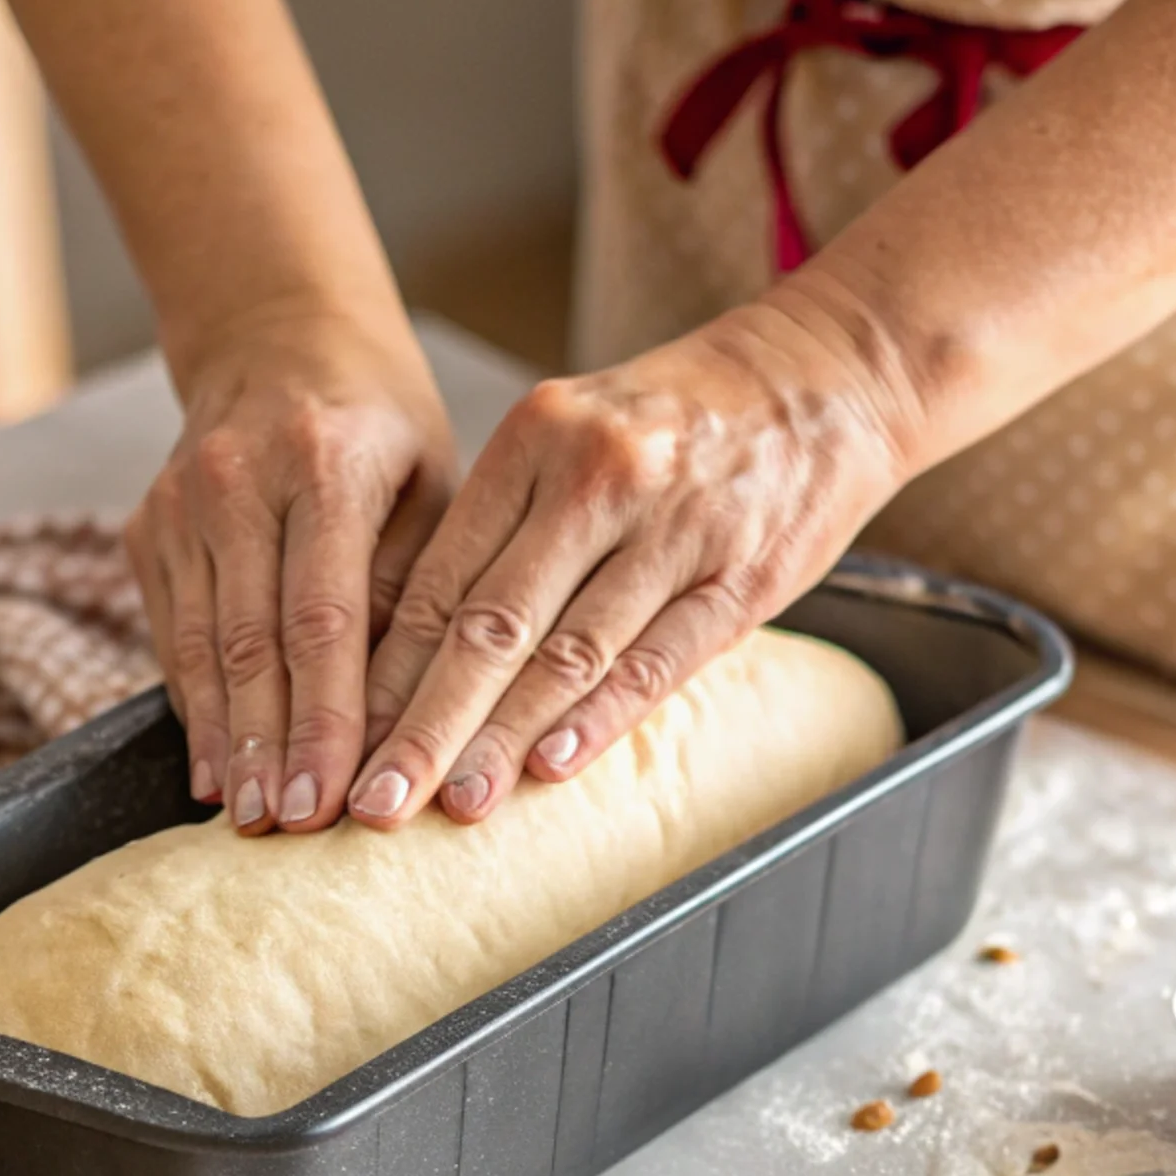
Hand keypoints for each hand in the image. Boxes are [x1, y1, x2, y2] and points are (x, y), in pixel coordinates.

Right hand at [126, 316, 455, 831]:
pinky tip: (217, 765)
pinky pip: (170, 634)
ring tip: (248, 817)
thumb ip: (418, 585)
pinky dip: (194, 704)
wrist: (277, 336)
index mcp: (323, 464)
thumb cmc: (381, 424)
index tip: (334, 795)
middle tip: (286, 829)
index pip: (322, 617)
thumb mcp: (431, 481)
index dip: (324, 717)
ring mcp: (179, 504)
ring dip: (225, 740)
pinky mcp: (146, 528)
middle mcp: (236, 481)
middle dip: (270, 746)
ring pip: (197, 646)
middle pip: (249, 642)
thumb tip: (402, 711)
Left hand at [346, 298, 914, 828]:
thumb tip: (422, 646)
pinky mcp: (741, 576)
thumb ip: (508, 522)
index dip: (387, 671)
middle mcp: (597, 477)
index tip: (347, 740)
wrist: (827, 374)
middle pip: (489, 623)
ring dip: (504, 737)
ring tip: (454, 802)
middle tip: (378, 800)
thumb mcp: (575, 431)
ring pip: (568, 652)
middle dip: (424, 724)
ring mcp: (672, 527)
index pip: (441, 576)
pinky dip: (601, 717)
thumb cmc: (682, 417)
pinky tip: (552, 766)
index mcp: (536, 438)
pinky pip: (658, 659)